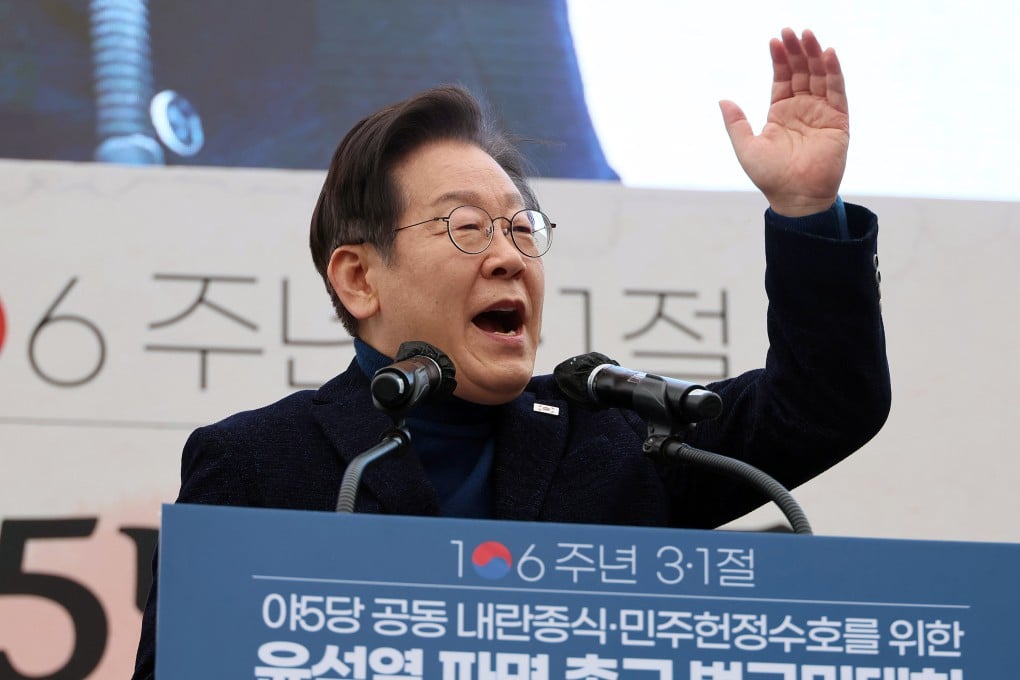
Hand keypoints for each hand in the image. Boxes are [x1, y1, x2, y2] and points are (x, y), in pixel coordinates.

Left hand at [719, 28, 848, 216]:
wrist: (795, 198)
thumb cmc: (770, 177)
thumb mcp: (746, 148)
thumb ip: (736, 123)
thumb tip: (723, 100)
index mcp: (780, 113)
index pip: (782, 78)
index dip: (779, 59)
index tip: (775, 40)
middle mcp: (802, 109)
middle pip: (802, 72)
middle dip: (797, 51)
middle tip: (792, 31)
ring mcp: (821, 113)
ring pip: (820, 77)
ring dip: (815, 55)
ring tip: (808, 36)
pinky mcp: (838, 121)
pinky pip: (837, 91)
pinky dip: (834, 72)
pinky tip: (828, 55)